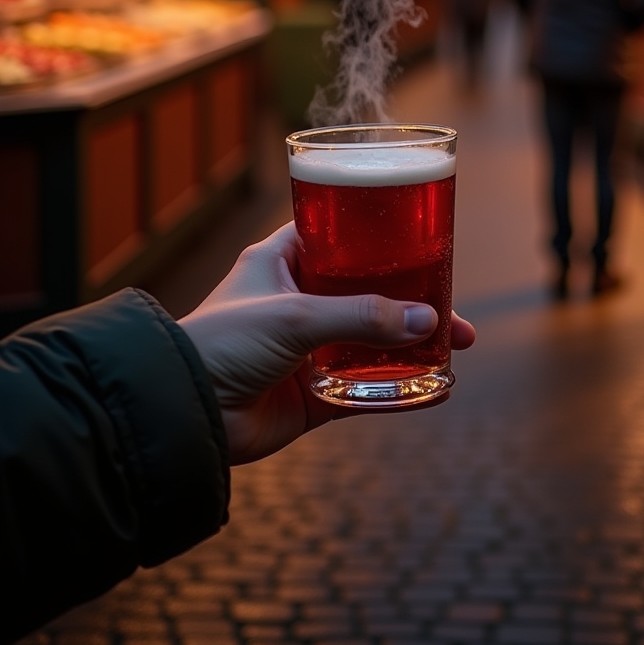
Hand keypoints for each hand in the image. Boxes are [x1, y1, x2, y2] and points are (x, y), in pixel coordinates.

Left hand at [179, 222, 474, 463]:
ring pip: (373, 339)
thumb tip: (427, 321)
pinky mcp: (313, 393)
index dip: (375, 230)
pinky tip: (437, 391)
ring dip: (414, 342)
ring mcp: (307, 349)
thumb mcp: (295, 317)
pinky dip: (401, 389)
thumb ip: (361, 317)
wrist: (185, 413)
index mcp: (281, 261)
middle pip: (368, 290)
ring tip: (458, 345)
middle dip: (412, 296)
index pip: (336, 232)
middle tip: (454, 300)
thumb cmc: (223, 343)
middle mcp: (297, 300)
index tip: (419, 232)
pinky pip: (366, 388)